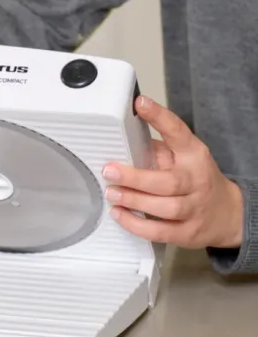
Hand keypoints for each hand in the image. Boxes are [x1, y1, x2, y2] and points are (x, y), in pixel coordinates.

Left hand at [103, 96, 243, 249]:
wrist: (228, 214)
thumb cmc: (195, 179)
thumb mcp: (182, 157)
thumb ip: (156, 149)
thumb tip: (120, 138)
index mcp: (194, 156)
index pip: (179, 132)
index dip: (159, 117)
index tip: (140, 104)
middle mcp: (197, 181)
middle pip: (168, 182)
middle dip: (136, 177)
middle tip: (109, 171)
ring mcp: (194, 209)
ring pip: (165, 208)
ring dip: (134, 201)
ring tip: (112, 193)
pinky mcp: (188, 233)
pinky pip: (160, 231)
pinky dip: (137, 225)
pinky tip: (119, 215)